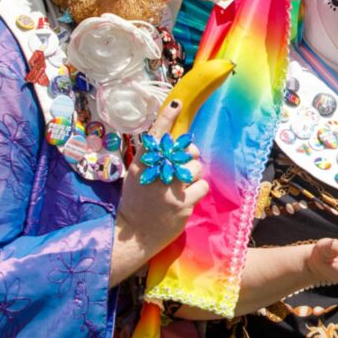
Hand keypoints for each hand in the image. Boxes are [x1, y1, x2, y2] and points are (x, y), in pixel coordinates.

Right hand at [116, 102, 209, 257]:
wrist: (135, 235)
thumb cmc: (136, 203)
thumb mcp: (137, 177)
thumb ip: (151, 161)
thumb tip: (172, 145)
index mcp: (142, 164)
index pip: (156, 135)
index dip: (167, 116)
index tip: (177, 102)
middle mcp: (156, 173)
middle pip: (186, 150)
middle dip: (191, 154)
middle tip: (185, 164)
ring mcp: (170, 190)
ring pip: (197, 168)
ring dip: (194, 175)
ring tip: (183, 186)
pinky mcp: (183, 205)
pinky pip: (202, 186)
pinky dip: (198, 190)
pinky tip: (188, 197)